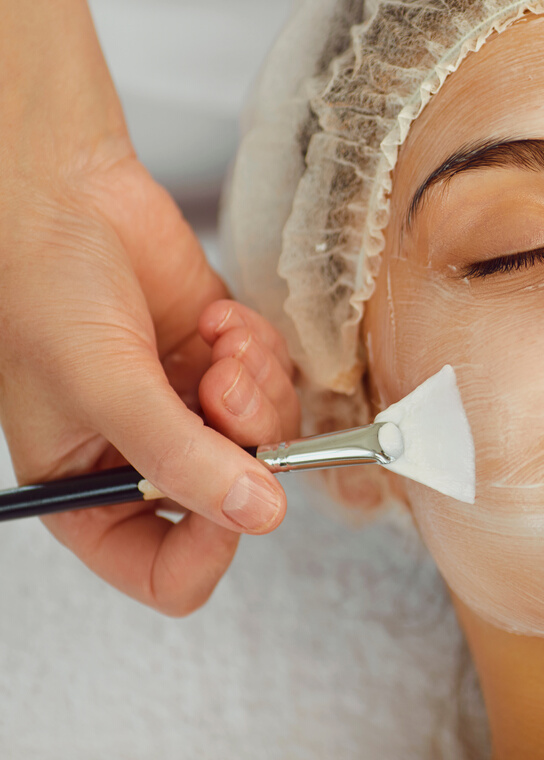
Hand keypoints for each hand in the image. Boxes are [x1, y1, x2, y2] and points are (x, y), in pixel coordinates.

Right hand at [0, 151, 289, 614]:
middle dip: (242, 443)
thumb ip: (181, 457)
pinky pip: (277, 382)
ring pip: (270, 440)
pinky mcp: (222, 361)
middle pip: (237, 500)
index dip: (213, 548)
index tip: (238, 492)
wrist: (61, 194)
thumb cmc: (43, 288)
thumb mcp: (105, 385)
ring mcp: (189, 410)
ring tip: (219, 348)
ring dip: (255, 391)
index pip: (168, 572)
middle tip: (219, 389)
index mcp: (91, 493)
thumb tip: (258, 514)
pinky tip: (217, 319)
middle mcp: (144, 459)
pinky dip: (257, 350)